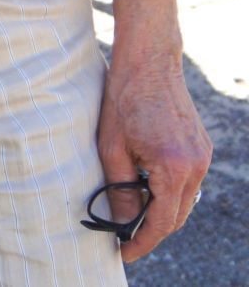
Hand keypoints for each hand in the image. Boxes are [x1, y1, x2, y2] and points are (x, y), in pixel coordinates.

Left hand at [99, 0, 210, 262]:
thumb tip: (121, 221)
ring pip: (184, 200)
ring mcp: (203, 156)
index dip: (142, 241)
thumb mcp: (111, 146)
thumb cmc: (123, 99)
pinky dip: (169, 192)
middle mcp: (196, 165)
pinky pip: (188, 182)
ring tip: (131, 214)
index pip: (162, 221)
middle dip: (152, 230)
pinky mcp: (201, 147)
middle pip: (177, 216)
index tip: (124, 253)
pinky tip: (146, 189)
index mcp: (174, 167)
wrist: (149, 61)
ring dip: (161, 212)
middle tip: (124, 238)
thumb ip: (119, 187)